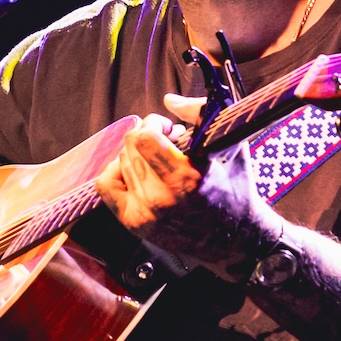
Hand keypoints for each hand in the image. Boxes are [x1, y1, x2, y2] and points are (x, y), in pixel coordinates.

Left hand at [94, 94, 283, 275]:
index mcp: (187, 178)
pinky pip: (106, 185)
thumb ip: (201, 115)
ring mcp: (145, 213)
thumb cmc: (234, 190)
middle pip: (131, 146)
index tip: (169, 128)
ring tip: (157, 161)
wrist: (234, 240)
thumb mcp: (228, 147)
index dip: (154, 123)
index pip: (145, 138)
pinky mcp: (133, 224)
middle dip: (147, 136)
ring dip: (136, 154)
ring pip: (120, 161)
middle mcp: (162, 198)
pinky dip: (116, 171)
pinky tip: (135, 172)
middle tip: (165, 143)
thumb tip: (169, 99)